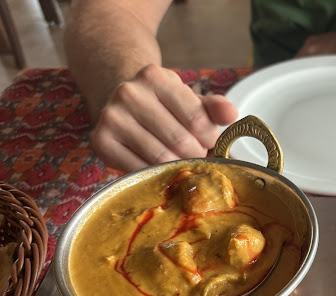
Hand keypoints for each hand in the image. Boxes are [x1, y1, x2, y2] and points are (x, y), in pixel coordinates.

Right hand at [90, 64, 238, 172]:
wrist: (122, 105)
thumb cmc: (164, 107)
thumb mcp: (190, 100)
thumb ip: (214, 108)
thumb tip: (232, 114)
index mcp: (156, 77)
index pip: (198, 120)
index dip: (210, 138)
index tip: (209, 141)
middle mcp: (129, 93)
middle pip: (180, 141)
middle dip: (196, 154)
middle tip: (196, 155)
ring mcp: (112, 117)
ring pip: (161, 157)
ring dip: (178, 166)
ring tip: (180, 160)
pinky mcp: (101, 141)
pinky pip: (139, 169)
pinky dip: (155, 174)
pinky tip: (160, 168)